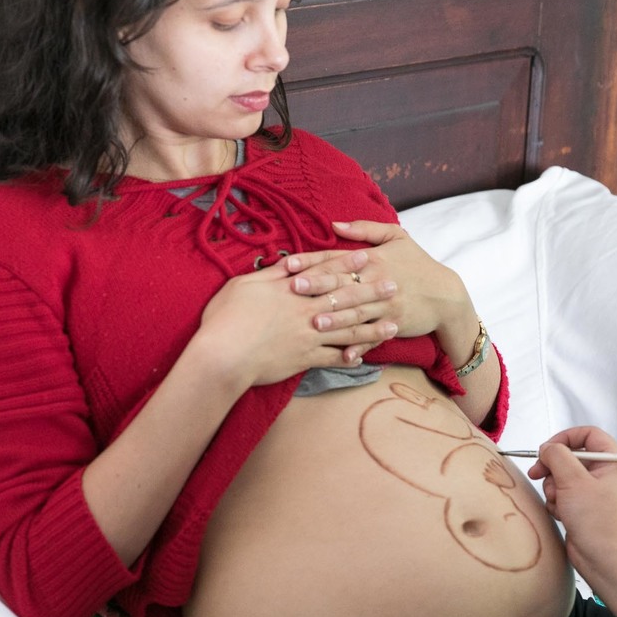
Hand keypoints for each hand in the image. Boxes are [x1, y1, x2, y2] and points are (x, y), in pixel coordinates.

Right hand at [193, 260, 398, 387]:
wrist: (222, 357)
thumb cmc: (225, 318)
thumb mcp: (245, 285)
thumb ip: (272, 274)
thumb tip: (291, 263)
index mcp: (291, 290)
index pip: (325, 273)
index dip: (347, 264)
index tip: (369, 257)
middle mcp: (306, 311)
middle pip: (345, 299)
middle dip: (372, 293)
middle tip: (395, 287)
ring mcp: (308, 336)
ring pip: (348, 330)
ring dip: (372, 328)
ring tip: (393, 325)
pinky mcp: (304, 359)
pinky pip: (333, 359)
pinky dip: (349, 357)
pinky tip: (365, 357)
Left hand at [283, 220, 472, 341]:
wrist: (446, 295)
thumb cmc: (418, 264)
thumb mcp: (396, 237)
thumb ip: (365, 228)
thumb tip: (334, 224)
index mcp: (373, 258)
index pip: (338, 258)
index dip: (312, 261)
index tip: (288, 264)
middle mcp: (378, 281)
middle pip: (343, 283)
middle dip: (318, 286)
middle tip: (293, 289)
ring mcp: (386, 305)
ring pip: (357, 312)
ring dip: (336, 318)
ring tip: (314, 322)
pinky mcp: (394, 324)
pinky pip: (374, 336)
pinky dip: (361, 346)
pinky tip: (345, 355)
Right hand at [527, 427, 616, 566]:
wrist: (603, 558)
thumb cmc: (596, 519)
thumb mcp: (573, 480)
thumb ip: (557, 456)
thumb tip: (547, 449)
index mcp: (614, 463)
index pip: (590, 435)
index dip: (567, 437)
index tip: (548, 449)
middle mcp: (607, 475)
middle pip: (573, 457)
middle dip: (553, 466)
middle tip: (537, 472)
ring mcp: (597, 493)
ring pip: (565, 477)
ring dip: (554, 487)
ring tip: (557, 502)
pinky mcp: (586, 509)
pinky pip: (565, 495)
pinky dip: (558, 502)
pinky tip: (560, 513)